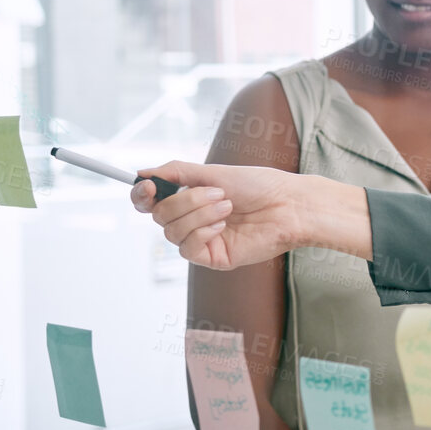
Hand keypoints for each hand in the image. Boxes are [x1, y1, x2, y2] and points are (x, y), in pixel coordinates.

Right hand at [130, 160, 315, 269]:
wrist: (289, 205)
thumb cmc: (259, 186)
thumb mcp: (214, 172)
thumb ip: (177, 172)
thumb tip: (142, 173)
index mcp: (190, 199)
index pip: (150, 203)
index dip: (141, 196)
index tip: (148, 186)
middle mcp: (193, 221)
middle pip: (159, 216)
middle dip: (186, 201)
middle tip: (219, 193)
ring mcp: (202, 240)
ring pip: (171, 232)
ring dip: (199, 214)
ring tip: (228, 206)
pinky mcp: (213, 257)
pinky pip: (187, 248)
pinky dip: (202, 232)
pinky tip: (224, 225)